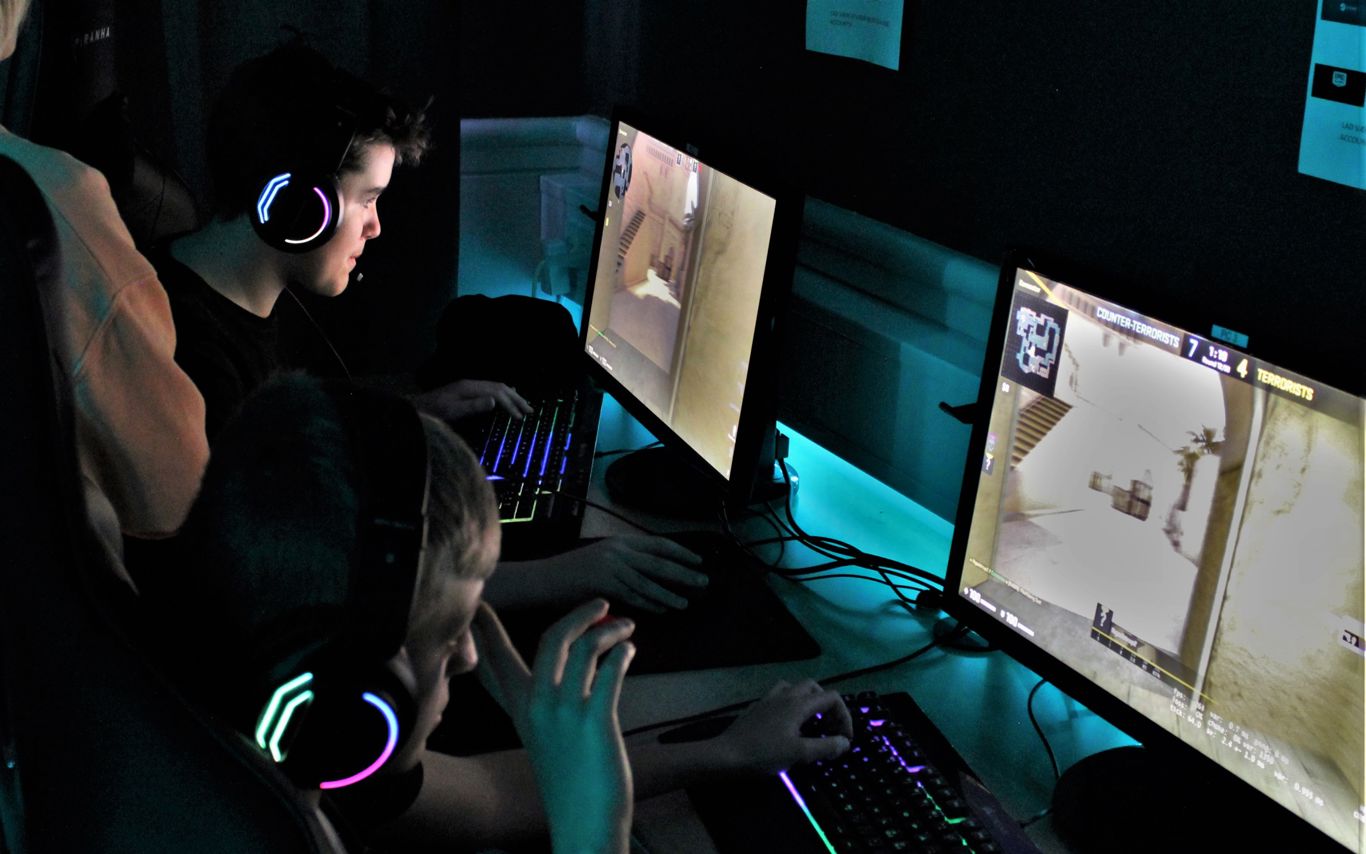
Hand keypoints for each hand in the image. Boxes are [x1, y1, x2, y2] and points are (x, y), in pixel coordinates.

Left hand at [415, 379, 532, 421]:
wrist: (415, 410)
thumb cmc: (432, 414)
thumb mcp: (452, 411)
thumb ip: (473, 406)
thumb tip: (495, 401)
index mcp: (470, 387)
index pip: (497, 393)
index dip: (510, 405)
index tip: (520, 419)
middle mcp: (471, 384)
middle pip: (500, 387)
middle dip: (516, 399)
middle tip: (531, 411)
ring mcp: (468, 387)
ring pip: (496, 387)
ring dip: (511, 397)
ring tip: (524, 406)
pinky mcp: (466, 392)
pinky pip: (490, 390)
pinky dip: (502, 395)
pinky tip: (505, 399)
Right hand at [472, 600, 634, 853]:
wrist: (583, 823)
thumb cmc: (569, 780)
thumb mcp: (540, 737)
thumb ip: (538, 703)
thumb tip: (550, 673)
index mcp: (521, 709)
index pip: (495, 660)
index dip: (486, 630)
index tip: (478, 602)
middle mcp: (538, 706)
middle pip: (550, 639)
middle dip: (578, 614)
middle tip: (602, 604)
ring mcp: (565, 714)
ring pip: (584, 649)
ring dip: (610, 631)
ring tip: (626, 630)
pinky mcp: (594, 722)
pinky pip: (610, 671)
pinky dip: (622, 654)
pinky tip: (629, 652)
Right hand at [556, 536, 708, 612]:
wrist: (545, 579)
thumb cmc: (573, 573)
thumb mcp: (602, 558)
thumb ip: (625, 562)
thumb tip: (652, 573)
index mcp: (620, 541)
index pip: (658, 544)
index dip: (680, 552)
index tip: (697, 560)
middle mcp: (618, 551)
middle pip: (659, 562)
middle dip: (683, 572)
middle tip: (703, 580)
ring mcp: (611, 567)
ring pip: (649, 582)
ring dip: (670, 593)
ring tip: (686, 601)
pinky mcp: (604, 584)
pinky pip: (633, 596)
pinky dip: (650, 603)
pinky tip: (663, 609)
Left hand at [715, 680, 852, 774]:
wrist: (726, 755)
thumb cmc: (764, 753)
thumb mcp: (799, 754)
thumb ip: (825, 747)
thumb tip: (844, 742)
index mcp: (798, 704)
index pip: (831, 698)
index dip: (844, 716)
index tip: (844, 738)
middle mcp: (785, 696)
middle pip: (814, 688)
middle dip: (827, 706)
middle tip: (828, 728)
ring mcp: (768, 700)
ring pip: (794, 689)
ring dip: (807, 701)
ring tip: (809, 723)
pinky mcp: (756, 709)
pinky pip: (778, 698)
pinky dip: (789, 706)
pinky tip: (786, 726)